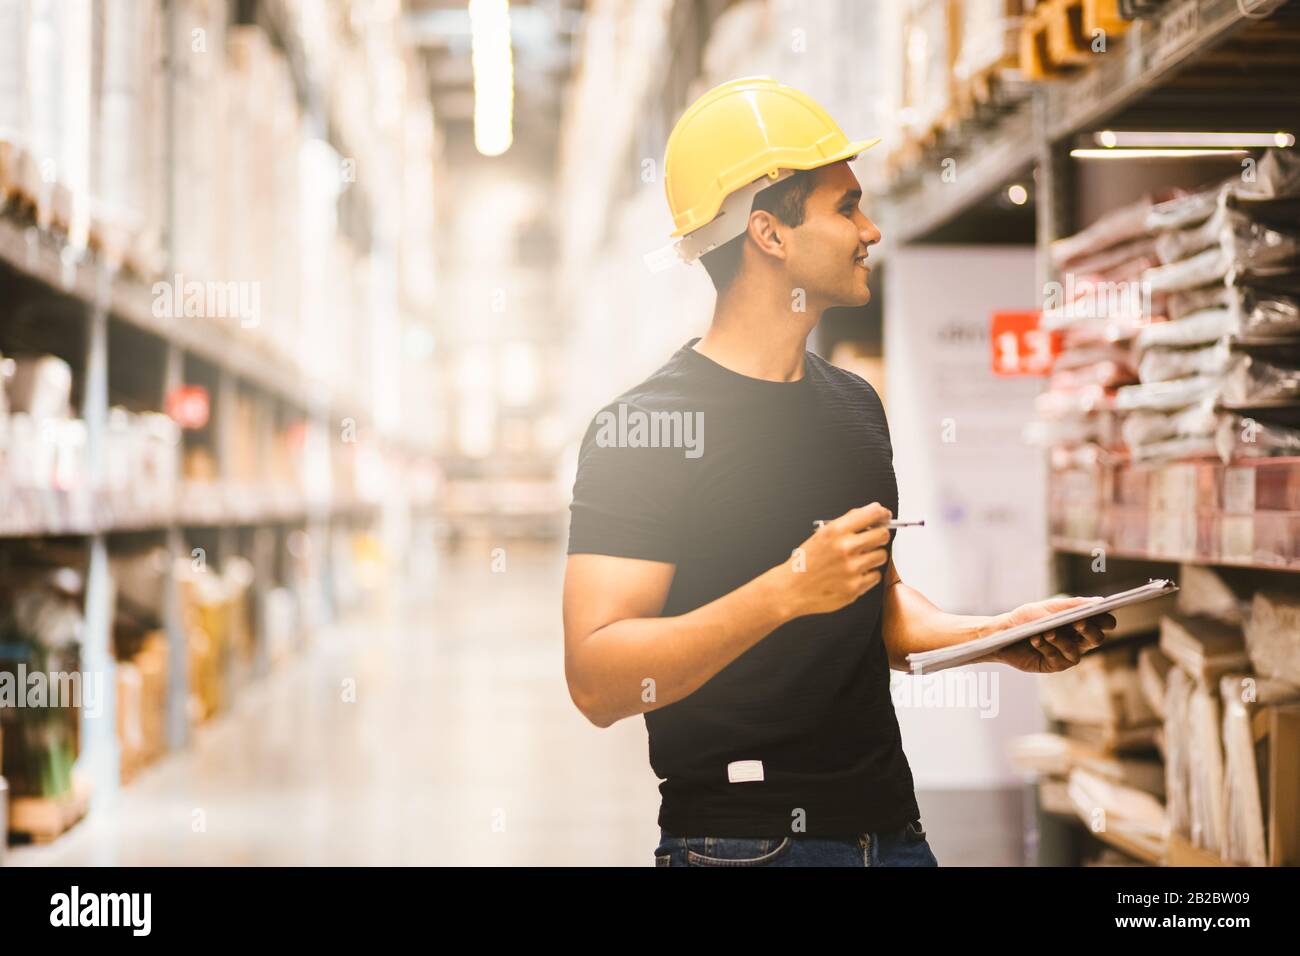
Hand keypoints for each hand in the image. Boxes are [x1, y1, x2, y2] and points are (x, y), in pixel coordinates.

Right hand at [770, 503, 891, 617]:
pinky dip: (868, 575)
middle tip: (873, 540)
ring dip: (874, 556)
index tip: (884, 516)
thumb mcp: (820, 535)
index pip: (872, 513)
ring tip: (858, 560)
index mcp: (836, 531)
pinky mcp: (855, 586)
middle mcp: (846, 548)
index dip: (882, 513)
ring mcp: (852, 568)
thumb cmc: (804, 563)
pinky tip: (854, 574)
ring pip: (882, 556)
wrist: (791, 588)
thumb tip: (869, 515)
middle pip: (883, 535)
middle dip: (880, 536)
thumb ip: (845, 524)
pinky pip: (875, 576)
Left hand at [985, 596, 1116, 673]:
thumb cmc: (1027, 618)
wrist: (1003, 633)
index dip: (1105, 620)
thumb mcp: (1048, 607)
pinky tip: (1035, 640)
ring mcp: (1068, 655)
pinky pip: (1057, 658)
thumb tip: (1099, 601)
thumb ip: (1072, 605)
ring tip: (1046, 632)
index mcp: (1082, 624)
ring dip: (1060, 640)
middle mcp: (1079, 641)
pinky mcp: (1055, 665)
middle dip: (1089, 630)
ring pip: (1076, 651)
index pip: (1105, 623)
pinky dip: (1046, 647)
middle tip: (1078, 622)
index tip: (1098, 612)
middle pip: (1097, 639)